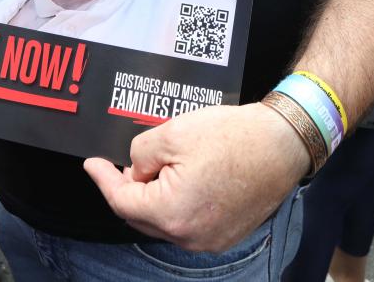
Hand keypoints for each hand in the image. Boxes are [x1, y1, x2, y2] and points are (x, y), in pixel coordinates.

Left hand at [84, 102, 309, 251]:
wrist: (282, 144)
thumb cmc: (232, 136)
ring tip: (157, 164)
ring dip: (154, 195)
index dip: (103, 180)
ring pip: (166, 219)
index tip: (91, 164)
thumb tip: (135, 169)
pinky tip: (182, 177)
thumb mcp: (173, 132)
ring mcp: (210, 240)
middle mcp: (189, 237)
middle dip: (129, 188)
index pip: (122, 201)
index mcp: (172, 213)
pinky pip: (188, 222)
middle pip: (142, 215)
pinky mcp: (225, 234)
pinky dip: (177, 202)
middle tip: (123, 163)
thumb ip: (141, 153)